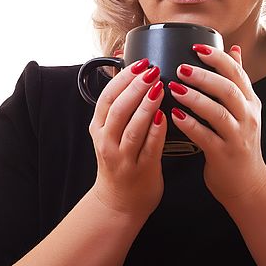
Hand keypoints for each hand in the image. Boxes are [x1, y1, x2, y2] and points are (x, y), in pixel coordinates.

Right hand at [89, 58, 166, 218]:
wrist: (120, 202)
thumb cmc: (119, 162)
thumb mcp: (109, 132)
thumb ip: (119, 106)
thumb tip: (127, 71)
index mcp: (99, 128)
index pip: (107, 97)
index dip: (123, 78)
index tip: (139, 63)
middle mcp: (107, 141)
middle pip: (119, 108)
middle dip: (136, 87)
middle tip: (152, 70)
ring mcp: (123, 157)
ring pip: (133, 127)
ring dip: (146, 105)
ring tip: (159, 87)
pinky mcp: (141, 170)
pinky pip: (150, 147)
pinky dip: (157, 130)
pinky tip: (166, 116)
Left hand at [167, 44, 265, 205]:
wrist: (248, 185)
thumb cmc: (239, 144)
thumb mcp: (245, 110)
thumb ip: (237, 81)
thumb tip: (234, 50)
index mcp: (250, 103)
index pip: (237, 73)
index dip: (218, 58)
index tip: (198, 47)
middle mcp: (247, 117)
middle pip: (228, 90)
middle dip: (204, 76)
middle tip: (182, 68)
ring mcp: (237, 137)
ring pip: (218, 112)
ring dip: (195, 98)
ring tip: (174, 88)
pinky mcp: (224, 155)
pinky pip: (206, 137)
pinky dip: (190, 125)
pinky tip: (175, 116)